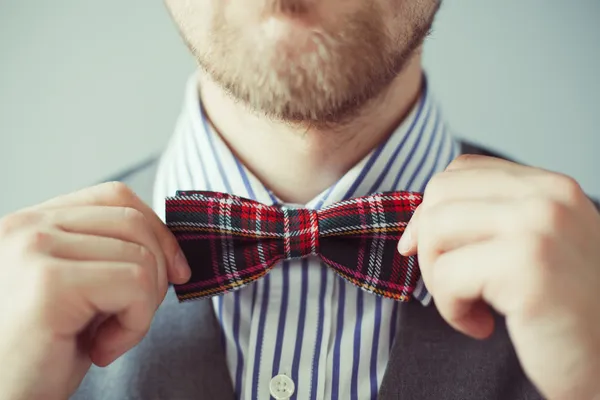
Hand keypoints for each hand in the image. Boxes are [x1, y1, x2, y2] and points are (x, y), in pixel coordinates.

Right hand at [0, 182, 190, 399]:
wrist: (7, 398)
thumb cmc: (43, 352)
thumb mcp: (82, 290)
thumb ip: (110, 256)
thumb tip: (172, 250)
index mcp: (35, 222)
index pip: (116, 196)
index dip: (157, 231)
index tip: (175, 270)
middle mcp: (29, 226)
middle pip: (135, 223)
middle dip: (157, 273)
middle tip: (131, 317)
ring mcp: (36, 249)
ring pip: (142, 256)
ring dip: (143, 308)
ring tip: (108, 337)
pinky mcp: (50, 283)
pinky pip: (135, 285)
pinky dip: (135, 325)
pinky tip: (102, 349)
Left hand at [398, 155, 599, 399]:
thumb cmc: (565, 312)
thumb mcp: (533, 248)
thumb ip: (489, 222)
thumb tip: (415, 229)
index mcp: (550, 186)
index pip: (461, 170)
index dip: (430, 209)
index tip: (423, 248)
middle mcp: (548, 196)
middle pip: (441, 193)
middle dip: (429, 244)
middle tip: (451, 285)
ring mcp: (539, 227)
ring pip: (436, 230)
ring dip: (437, 278)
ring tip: (470, 306)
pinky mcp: (526, 266)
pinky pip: (447, 276)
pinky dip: (451, 309)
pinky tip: (482, 326)